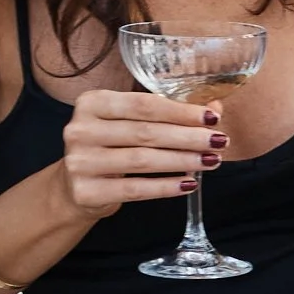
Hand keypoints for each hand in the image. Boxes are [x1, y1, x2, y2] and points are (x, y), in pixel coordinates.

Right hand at [59, 87, 224, 215]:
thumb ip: (167, 114)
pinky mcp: (87, 191)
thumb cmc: (109, 147)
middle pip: (145, 132)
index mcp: (92, 102)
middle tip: (219, 141)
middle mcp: (81, 129)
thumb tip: (214, 109)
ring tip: (211, 161)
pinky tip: (189, 183)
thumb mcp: (129, 124)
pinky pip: (135, 189)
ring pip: (142, 160)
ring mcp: (80, 161)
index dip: (180, 111)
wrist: (75, 186)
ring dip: (183, 161)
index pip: (143, 105)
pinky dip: (166, 187)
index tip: (212, 117)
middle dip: (188, 137)